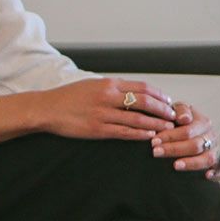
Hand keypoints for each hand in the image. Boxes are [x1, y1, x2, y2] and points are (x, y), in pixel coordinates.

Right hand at [36, 77, 177, 140]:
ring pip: (138, 118)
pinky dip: (140, 134)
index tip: (168, 101)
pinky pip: (124, 132)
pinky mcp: (98, 129)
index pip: (142, 87)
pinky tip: (150, 136)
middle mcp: (108, 96)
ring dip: (156, 123)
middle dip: (162, 109)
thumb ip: (113, 88)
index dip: (159, 95)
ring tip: (168, 128)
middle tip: (173, 115)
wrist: (46, 108)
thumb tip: (134, 91)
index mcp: (108, 84)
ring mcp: (103, 114)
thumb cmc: (69, 97)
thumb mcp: (93, 84)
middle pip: (145, 101)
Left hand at [151, 100, 219, 176]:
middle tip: (156, 152)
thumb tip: (184, 119)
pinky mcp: (218, 162)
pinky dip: (217, 172)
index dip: (170, 136)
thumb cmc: (180, 122)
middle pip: (195, 145)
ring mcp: (215, 150)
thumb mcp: (179, 111)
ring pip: (208, 158)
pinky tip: (207, 176)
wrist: (189, 130)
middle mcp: (211, 136)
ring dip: (191, 163)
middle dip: (174, 149)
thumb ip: (180, 110)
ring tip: (175, 166)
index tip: (154, 141)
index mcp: (203, 122)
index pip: (187, 131)